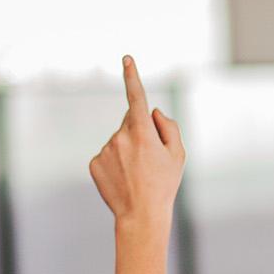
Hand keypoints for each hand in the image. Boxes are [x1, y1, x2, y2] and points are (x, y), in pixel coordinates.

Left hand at [89, 55, 186, 222]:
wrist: (140, 215)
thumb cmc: (164, 184)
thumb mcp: (178, 155)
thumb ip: (169, 127)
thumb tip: (154, 112)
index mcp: (142, 132)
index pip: (137, 97)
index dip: (132, 76)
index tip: (126, 59)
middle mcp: (120, 137)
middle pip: (131, 122)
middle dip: (141, 131)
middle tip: (151, 159)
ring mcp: (105, 150)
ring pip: (119, 139)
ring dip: (128, 149)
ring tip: (137, 173)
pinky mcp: (94, 162)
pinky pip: (108, 153)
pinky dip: (116, 161)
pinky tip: (124, 178)